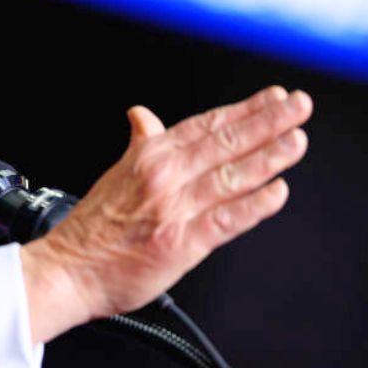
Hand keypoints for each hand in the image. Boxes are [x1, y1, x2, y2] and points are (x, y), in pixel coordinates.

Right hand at [21, 86, 311, 342]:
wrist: (69, 270)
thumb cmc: (92, 228)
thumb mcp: (115, 172)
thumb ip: (140, 143)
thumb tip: (141, 116)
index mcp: (149, 156)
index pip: (206, 125)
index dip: (245, 109)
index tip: (274, 97)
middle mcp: (163, 177)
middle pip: (224, 142)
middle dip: (268, 121)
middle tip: (299, 105)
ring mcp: (173, 209)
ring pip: (230, 176)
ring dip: (268, 156)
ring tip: (296, 141)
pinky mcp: (181, 243)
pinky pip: (225, 220)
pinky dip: (253, 205)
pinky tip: (277, 192)